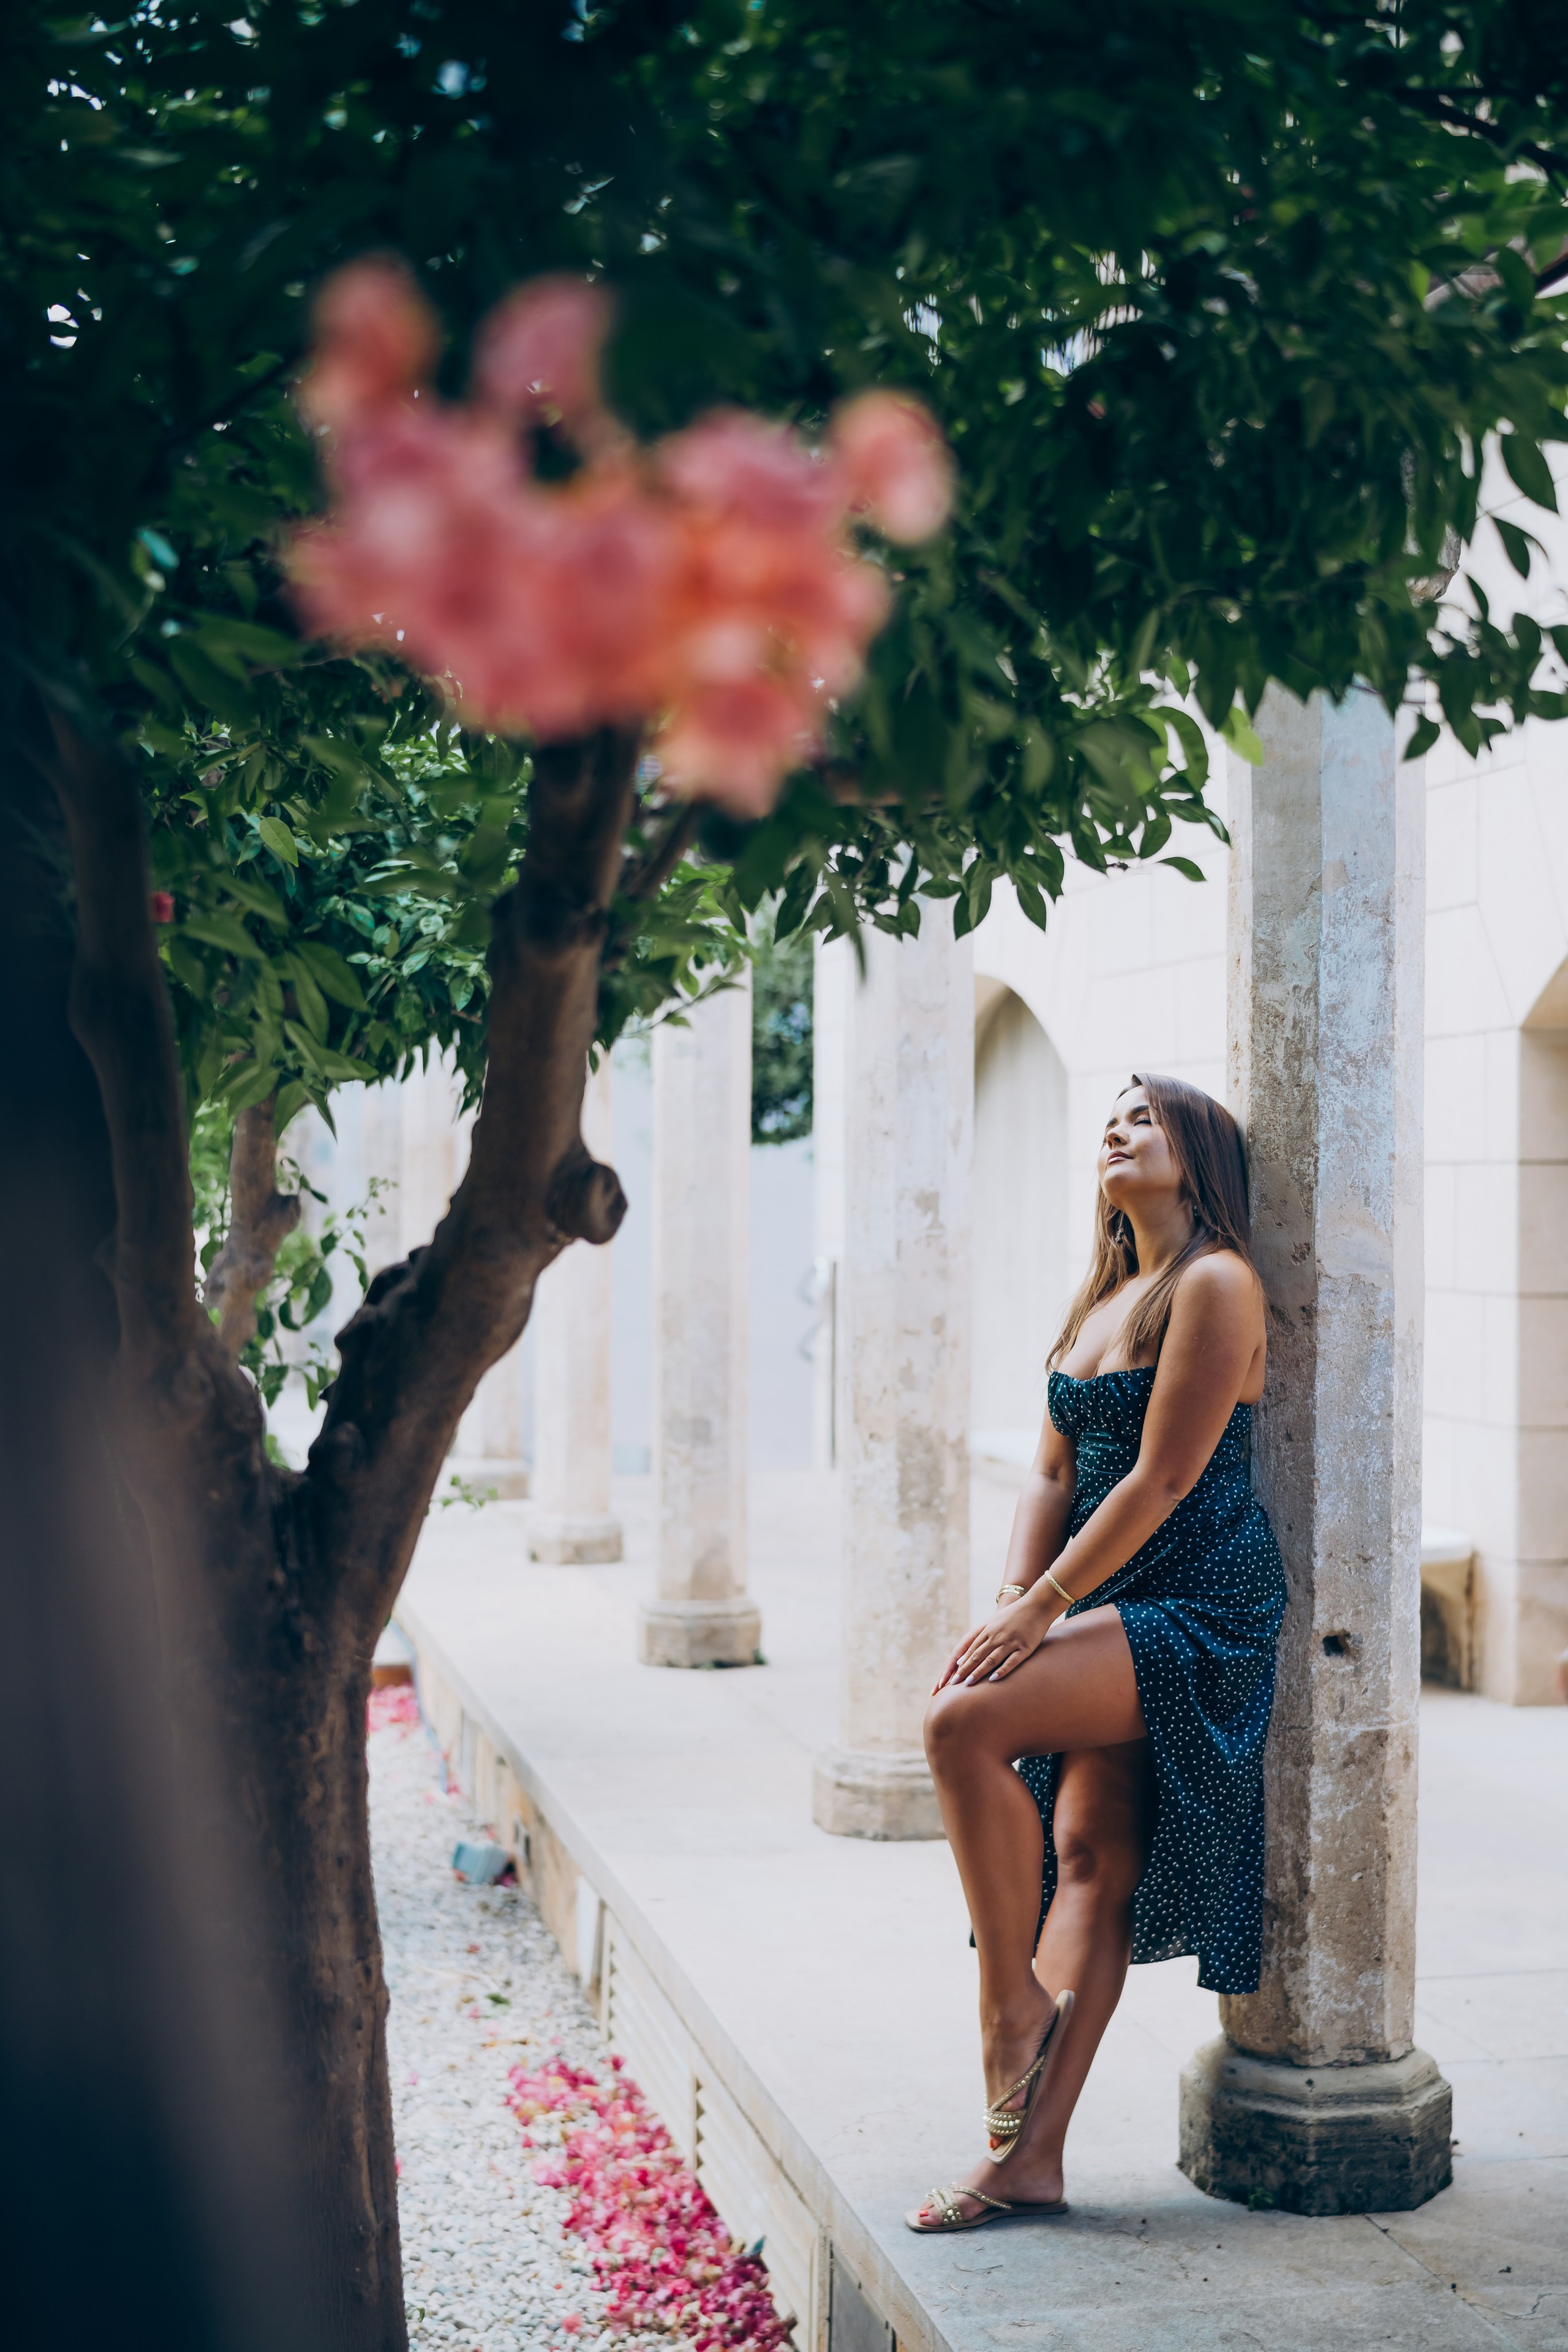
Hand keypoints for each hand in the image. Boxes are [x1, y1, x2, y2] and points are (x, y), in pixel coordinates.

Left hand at [932, 1591, 1056, 1691]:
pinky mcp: (1024, 1648)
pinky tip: (993, 1679)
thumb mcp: (995, 1622)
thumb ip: (982, 1636)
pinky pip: (1011, 1661)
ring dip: (978, 1672)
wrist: (1036, 1605)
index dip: (960, 1663)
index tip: (952, 1675)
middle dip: (964, 1670)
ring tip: (968, 1683)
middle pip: (977, 1656)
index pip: (970, 1650)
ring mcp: (1010, 1642)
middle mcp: (997, 1636)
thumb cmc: (1014, 1615)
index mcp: (988, 1630)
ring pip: (991, 1659)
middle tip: (953, 1683)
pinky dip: (1001, 1670)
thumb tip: (967, 1653)